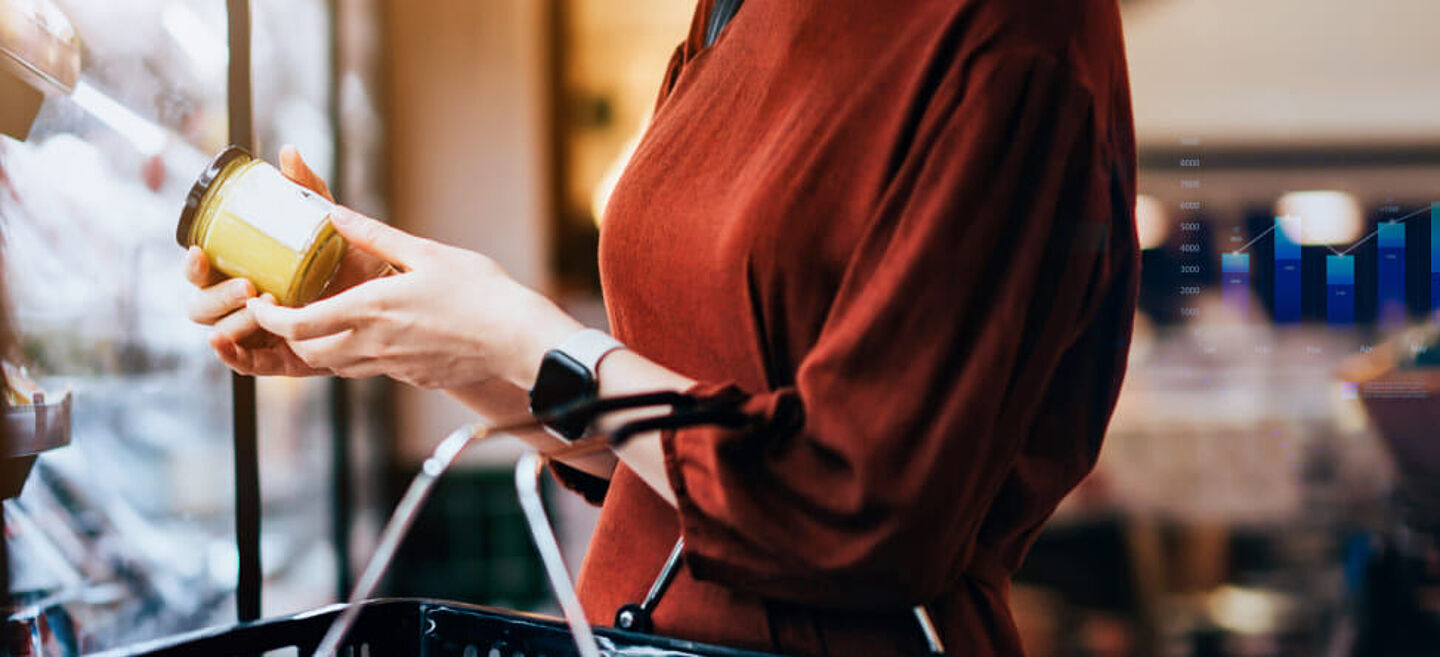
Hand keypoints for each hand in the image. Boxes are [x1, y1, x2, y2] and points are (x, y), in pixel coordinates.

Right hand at [184, 145, 388, 375]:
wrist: (392, 297)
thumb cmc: (354, 260)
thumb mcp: (329, 225)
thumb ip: (308, 191)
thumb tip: (288, 153)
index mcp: (247, 272)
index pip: (205, 271)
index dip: (194, 264)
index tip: (199, 251)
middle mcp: (247, 304)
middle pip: (202, 306)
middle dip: (216, 295)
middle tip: (248, 286)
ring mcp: (262, 333)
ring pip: (222, 332)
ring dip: (233, 320)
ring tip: (263, 305)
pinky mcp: (282, 359)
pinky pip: (248, 364)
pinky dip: (232, 355)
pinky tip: (225, 343)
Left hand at [246, 208, 583, 389]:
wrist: (517, 339)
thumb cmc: (479, 292)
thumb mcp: (425, 253)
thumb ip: (376, 236)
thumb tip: (335, 213)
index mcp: (370, 310)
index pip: (297, 326)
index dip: (267, 318)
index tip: (258, 303)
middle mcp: (373, 344)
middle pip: (308, 352)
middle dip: (288, 336)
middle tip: (285, 312)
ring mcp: (392, 366)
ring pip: (336, 366)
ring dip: (320, 347)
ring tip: (324, 321)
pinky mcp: (412, 376)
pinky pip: (371, 370)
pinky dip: (356, 355)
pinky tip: (374, 334)